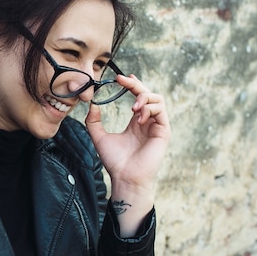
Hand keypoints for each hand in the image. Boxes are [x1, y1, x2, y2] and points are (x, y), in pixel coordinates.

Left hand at [85, 74, 170, 234]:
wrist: (125, 177)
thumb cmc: (115, 161)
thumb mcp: (99, 137)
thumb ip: (93, 122)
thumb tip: (91, 105)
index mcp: (136, 123)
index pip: (138, 97)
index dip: (131, 85)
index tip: (119, 78)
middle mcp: (148, 122)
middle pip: (149, 94)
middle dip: (136, 85)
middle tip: (123, 81)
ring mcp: (157, 126)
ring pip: (158, 99)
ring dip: (144, 97)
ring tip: (132, 108)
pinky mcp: (164, 132)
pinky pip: (161, 111)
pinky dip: (149, 109)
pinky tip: (138, 117)